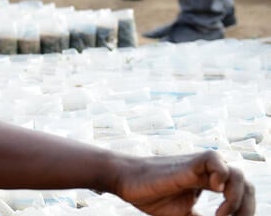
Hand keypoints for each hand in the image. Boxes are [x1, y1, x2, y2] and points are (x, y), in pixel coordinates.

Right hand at [115, 151, 253, 215]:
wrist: (124, 181)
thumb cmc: (149, 195)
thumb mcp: (182, 213)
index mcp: (208, 183)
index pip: (240, 192)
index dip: (244, 211)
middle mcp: (207, 173)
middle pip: (245, 184)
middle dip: (246, 208)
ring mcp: (198, 167)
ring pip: (236, 174)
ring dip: (236, 198)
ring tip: (221, 215)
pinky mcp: (186, 164)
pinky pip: (215, 160)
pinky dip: (221, 176)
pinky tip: (214, 190)